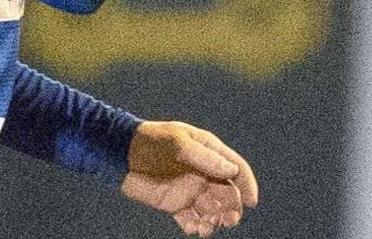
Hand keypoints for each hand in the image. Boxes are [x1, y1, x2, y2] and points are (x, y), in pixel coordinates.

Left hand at [120, 120, 259, 236]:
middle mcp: (203, 172)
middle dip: (231, 209)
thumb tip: (232, 170)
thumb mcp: (178, 144)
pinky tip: (193, 229)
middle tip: (227, 220)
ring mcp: (190, 189)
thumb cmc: (151, 141)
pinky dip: (195, 226)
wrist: (121, 154)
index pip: (236, 168)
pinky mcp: (175, 204)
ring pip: (211, 210)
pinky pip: (190, 219)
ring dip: (214, 221)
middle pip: (227, 194)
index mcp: (209, 152)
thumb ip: (204, 158)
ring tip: (207, 227)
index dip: (246, 185)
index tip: (250, 202)